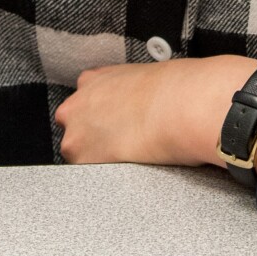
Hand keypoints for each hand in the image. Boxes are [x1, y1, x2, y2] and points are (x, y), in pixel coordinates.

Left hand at [56, 53, 256, 167]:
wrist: (181, 106)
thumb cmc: (175, 90)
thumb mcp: (146, 78)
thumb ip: (130, 90)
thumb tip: (143, 101)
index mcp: (93, 81)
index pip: (84, 103)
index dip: (100, 118)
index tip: (114, 125)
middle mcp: (77, 105)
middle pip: (75, 130)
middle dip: (94, 139)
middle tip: (122, 144)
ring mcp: (76, 134)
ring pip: (79, 154)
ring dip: (98, 160)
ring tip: (129, 158)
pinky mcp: (84, 160)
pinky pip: (88, 176)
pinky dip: (104, 177)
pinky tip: (126, 170)